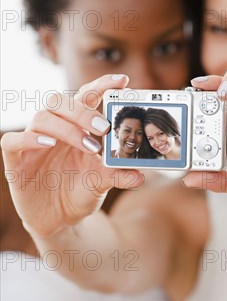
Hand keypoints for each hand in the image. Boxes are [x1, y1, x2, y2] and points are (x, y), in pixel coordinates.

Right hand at [1, 74, 143, 236]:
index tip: (123, 80)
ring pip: (41, 117)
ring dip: (67, 128)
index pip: (85, 96)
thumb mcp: (103, 182)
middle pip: (59, 100)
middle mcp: (53, 128)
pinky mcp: (15, 160)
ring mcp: (33, 142)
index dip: (101, 85)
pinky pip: (12, 141)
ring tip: (88, 145)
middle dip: (83, 110)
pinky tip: (48, 143)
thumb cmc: (80, 191)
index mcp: (76, 126)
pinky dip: (30, 139)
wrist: (60, 220)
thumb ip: (119, 175)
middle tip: (105, 127)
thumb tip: (139, 176)